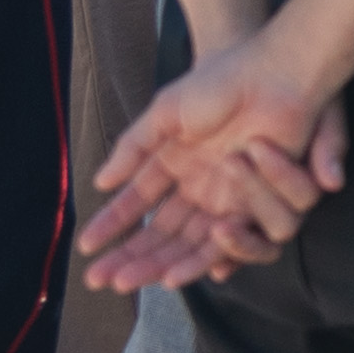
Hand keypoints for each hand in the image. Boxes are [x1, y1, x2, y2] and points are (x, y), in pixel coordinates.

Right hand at [83, 22, 349, 291]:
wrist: (267, 73)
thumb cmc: (218, 84)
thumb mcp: (164, 114)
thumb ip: (133, 148)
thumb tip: (100, 183)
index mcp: (176, 165)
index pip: (138, 205)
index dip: (112, 227)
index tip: (86, 248)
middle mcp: (201, 187)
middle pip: (163, 234)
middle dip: (131, 257)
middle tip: (100, 279)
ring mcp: (230, 195)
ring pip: (194, 244)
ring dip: (164, 263)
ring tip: (136, 278)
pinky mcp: (261, 200)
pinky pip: (238, 237)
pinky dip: (213, 253)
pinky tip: (181, 267)